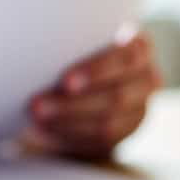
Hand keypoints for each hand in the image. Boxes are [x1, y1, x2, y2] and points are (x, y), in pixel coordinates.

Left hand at [25, 32, 162, 158]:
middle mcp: (148, 77)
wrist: (100, 76)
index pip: (126, 59)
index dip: (96, 71)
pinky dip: (72, 135)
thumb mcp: (82, 40)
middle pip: (116, 96)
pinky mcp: (129, 130)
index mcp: (140, 46)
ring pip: (109, 123)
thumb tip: (32, 55)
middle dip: (72, 104)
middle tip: (36, 105)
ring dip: (67, 122)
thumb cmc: (83, 48)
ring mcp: (142, 107)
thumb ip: (70, 44)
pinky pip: (102, 140)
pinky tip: (47, 130)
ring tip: (36, 118)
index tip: (64, 82)